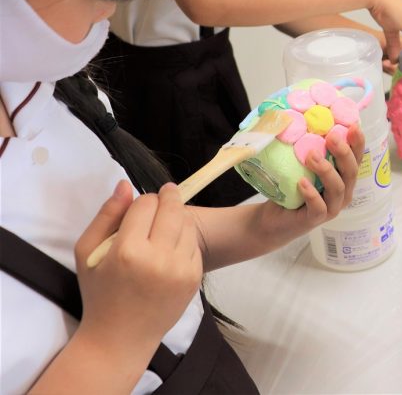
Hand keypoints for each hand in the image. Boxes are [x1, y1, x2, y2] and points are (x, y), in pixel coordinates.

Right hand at [74, 181, 202, 357]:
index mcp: (128, 251)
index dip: (142, 201)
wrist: (121, 337)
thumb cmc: (99, 293)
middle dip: (168, 197)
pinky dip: (185, 238)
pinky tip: (171, 245)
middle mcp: (158, 258)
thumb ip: (106, 215)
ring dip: (178, 217)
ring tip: (165, 223)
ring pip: (187, 223)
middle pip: (172, 208)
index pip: (146, 204)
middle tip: (165, 194)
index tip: (139, 206)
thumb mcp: (87, 253)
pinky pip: (194, 244)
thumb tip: (125, 184)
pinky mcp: (195, 277)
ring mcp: (181, 269)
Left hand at [251, 125, 364, 242]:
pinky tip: (302, 183)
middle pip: (352, 172)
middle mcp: (343, 192)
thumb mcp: (302, 166)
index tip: (353, 126)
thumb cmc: (292, 189)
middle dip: (344, 153)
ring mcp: (331, 208)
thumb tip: (304, 118)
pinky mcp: (315, 220)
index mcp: (343, 178)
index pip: (357, 158)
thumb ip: (310, 148)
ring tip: (311, 156)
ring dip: (326, 170)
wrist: (274, 219)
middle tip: (332, 137)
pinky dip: (312, 195)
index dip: (358, 142)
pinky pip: (319, 208)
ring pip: (338, 189)